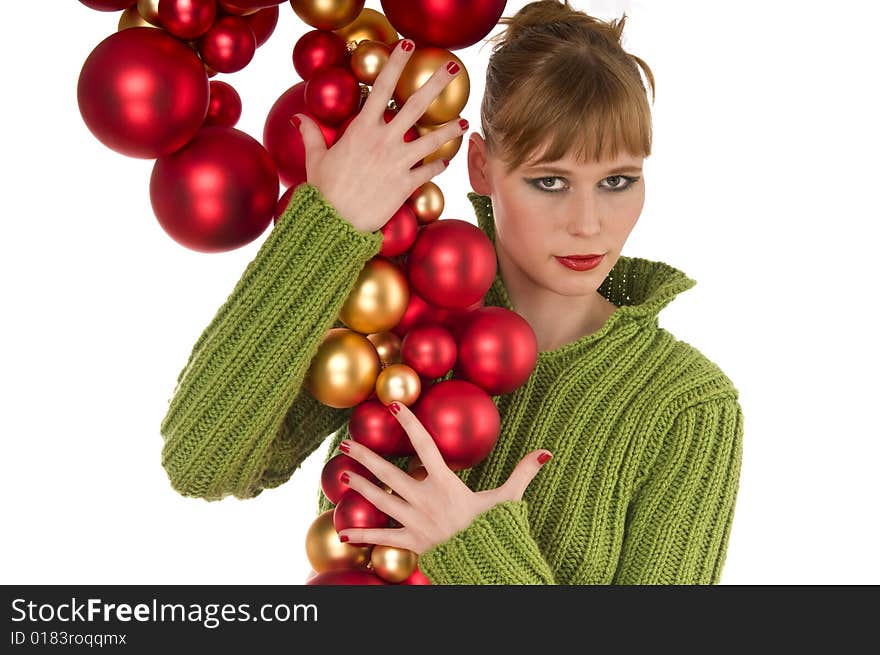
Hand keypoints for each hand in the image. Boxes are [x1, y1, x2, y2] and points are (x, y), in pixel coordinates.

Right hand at [290, 39, 467, 233]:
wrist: (335, 222)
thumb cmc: (323, 190)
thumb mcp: (314, 159)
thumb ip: (310, 135)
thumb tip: (297, 118)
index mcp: (362, 129)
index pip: (381, 88)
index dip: (396, 64)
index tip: (407, 46)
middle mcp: (384, 140)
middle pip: (415, 105)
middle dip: (435, 83)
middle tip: (453, 69)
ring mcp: (398, 162)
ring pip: (431, 140)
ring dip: (449, 129)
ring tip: (465, 121)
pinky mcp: (406, 184)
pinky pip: (428, 171)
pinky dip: (438, 166)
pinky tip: (446, 162)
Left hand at [335, 401, 552, 554]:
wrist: (486, 564)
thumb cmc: (495, 529)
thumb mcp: (509, 499)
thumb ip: (523, 473)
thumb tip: (546, 452)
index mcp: (446, 484)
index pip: (425, 447)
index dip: (410, 425)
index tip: (394, 406)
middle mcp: (425, 500)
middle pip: (390, 474)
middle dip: (367, 457)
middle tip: (347, 443)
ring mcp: (415, 521)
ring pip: (380, 501)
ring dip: (358, 487)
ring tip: (340, 474)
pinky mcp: (411, 541)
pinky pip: (383, 538)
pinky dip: (363, 537)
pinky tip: (344, 532)